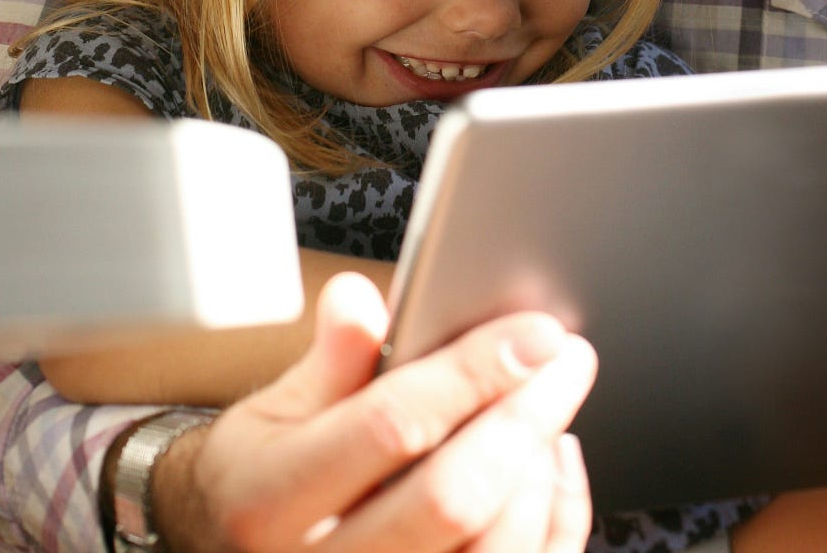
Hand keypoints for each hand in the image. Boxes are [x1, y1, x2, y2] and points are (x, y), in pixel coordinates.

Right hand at [153, 270, 597, 550]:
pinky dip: (549, 523)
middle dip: (525, 418)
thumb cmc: (259, 486)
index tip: (534, 332)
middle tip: (567, 360)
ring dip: (541, 474)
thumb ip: (329, 361)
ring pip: (492, 552)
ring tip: (553, 407)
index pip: (391, 427)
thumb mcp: (270, 416)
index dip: (472, 373)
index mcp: (272, 502)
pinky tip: (549, 469)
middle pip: (453, 498)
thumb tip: (360, 299)